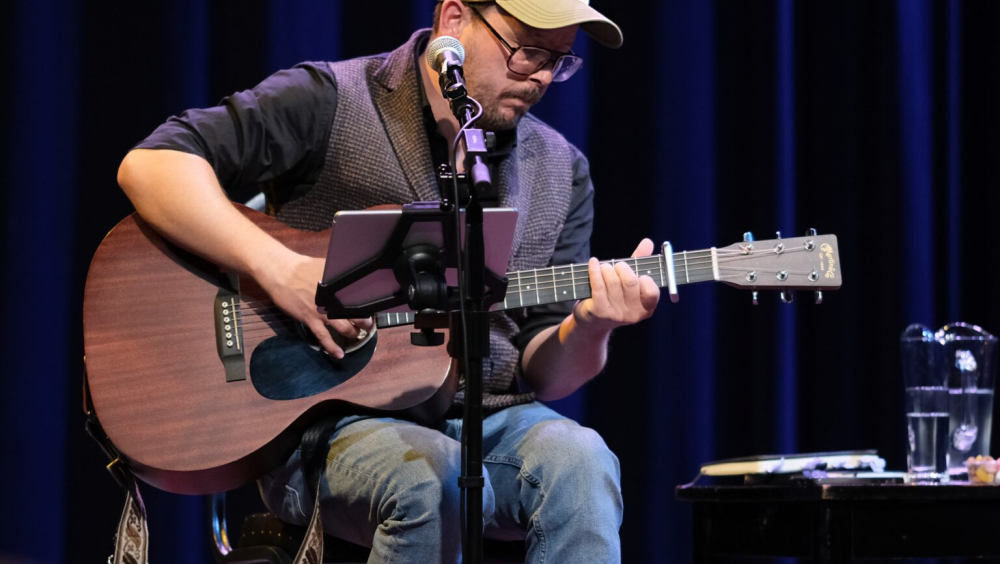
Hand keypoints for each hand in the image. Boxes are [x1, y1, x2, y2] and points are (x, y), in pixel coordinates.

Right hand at [257, 253, 372, 358]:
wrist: (281, 272)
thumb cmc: (302, 266)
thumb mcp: (326, 265)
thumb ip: (338, 273)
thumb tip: (350, 272)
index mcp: (339, 286)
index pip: (360, 298)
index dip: (368, 305)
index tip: (372, 308)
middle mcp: (334, 300)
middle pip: (356, 314)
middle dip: (365, 322)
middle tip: (369, 324)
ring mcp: (322, 311)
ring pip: (344, 327)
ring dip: (353, 333)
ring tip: (358, 335)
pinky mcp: (310, 319)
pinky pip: (323, 336)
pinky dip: (332, 347)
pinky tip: (339, 354)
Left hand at [572, 239, 659, 335]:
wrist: (592, 322)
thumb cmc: (615, 297)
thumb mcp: (629, 282)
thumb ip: (640, 262)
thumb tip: (648, 242)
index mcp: (646, 308)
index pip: (652, 291)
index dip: (644, 279)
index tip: (638, 274)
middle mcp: (633, 314)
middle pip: (630, 282)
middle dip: (622, 268)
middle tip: (617, 266)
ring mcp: (616, 314)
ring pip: (613, 281)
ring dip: (606, 268)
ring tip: (603, 267)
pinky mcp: (599, 311)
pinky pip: (598, 285)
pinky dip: (595, 270)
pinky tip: (593, 263)